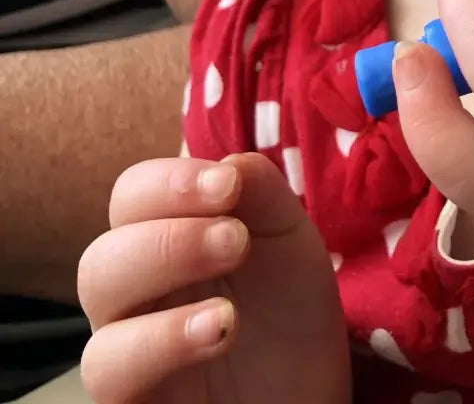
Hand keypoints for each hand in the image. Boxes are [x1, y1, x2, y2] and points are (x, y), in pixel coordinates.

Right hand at [79, 154, 348, 403]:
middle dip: (168, 237)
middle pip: (103, 253)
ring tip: (230, 297)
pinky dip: (161, 341)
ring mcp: (128, 344)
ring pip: (96, 306)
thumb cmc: (287, 310)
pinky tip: (220, 329)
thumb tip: (227, 160)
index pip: (132, 196)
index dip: (169, 182)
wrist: (308, 391)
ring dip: (162, 282)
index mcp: (164, 235)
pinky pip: (109, 368)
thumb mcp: (288, 239)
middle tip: (237, 240)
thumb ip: (260, 192)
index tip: (226, 184)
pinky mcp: (131, 394)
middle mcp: (134, 289)